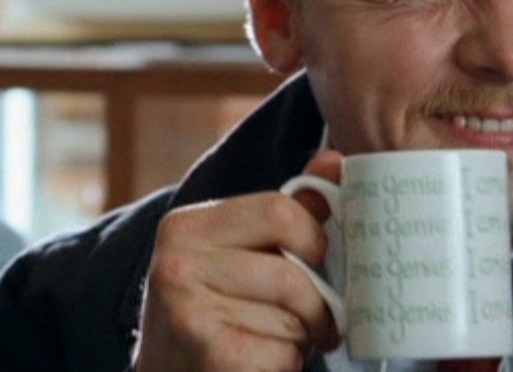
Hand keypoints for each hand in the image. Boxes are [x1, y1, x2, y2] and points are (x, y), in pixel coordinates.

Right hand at [133, 151, 343, 370]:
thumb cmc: (214, 309)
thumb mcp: (239, 251)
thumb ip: (286, 210)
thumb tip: (334, 161)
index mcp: (186, 228)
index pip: (279, 210)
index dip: (313, 239)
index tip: (316, 260)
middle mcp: (178, 266)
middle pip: (291, 273)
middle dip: (315, 304)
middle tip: (314, 319)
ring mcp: (188, 314)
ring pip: (293, 319)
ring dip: (302, 338)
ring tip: (280, 339)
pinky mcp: (211, 356)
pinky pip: (283, 356)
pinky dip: (288, 365)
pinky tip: (263, 363)